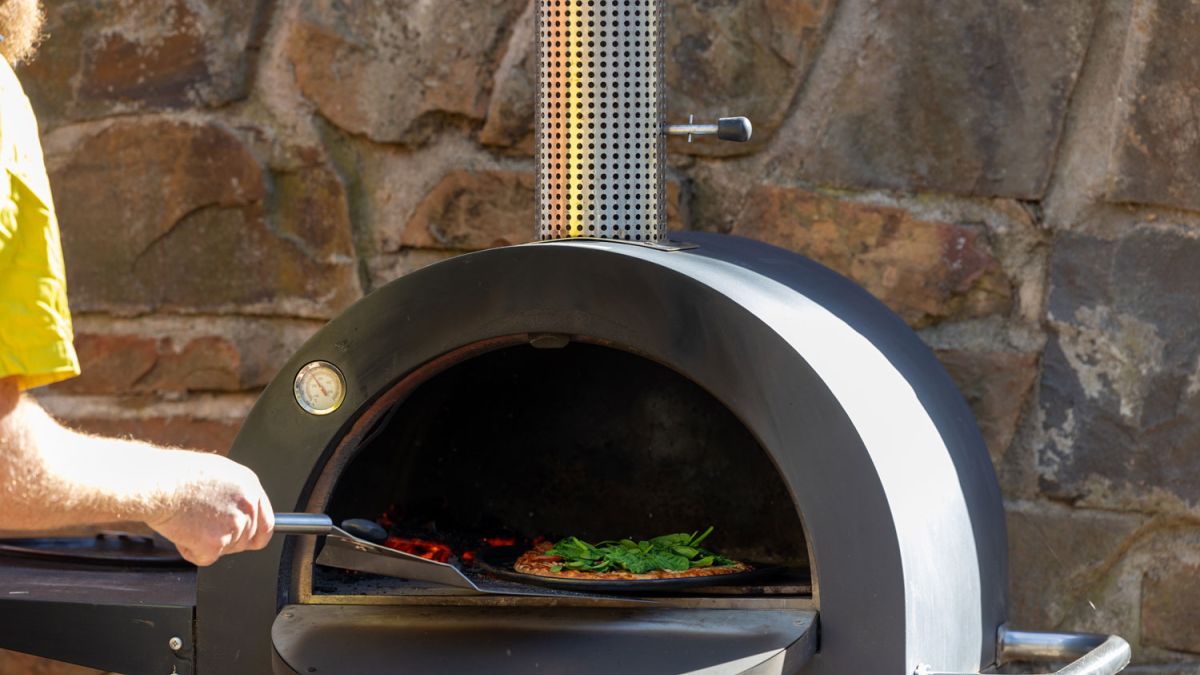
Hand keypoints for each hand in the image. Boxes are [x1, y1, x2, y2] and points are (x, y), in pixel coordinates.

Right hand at [146, 452, 274, 565]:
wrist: (155, 483)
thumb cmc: (175, 474)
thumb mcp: (218, 473)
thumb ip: (235, 493)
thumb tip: (238, 509)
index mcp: (250, 485)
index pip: (267, 522)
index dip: (255, 535)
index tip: (248, 541)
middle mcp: (247, 505)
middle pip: (246, 540)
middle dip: (225, 540)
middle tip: (201, 525)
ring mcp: (234, 524)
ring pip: (226, 550)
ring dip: (206, 544)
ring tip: (188, 522)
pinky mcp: (216, 542)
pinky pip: (206, 558)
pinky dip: (191, 551)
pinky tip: (182, 532)